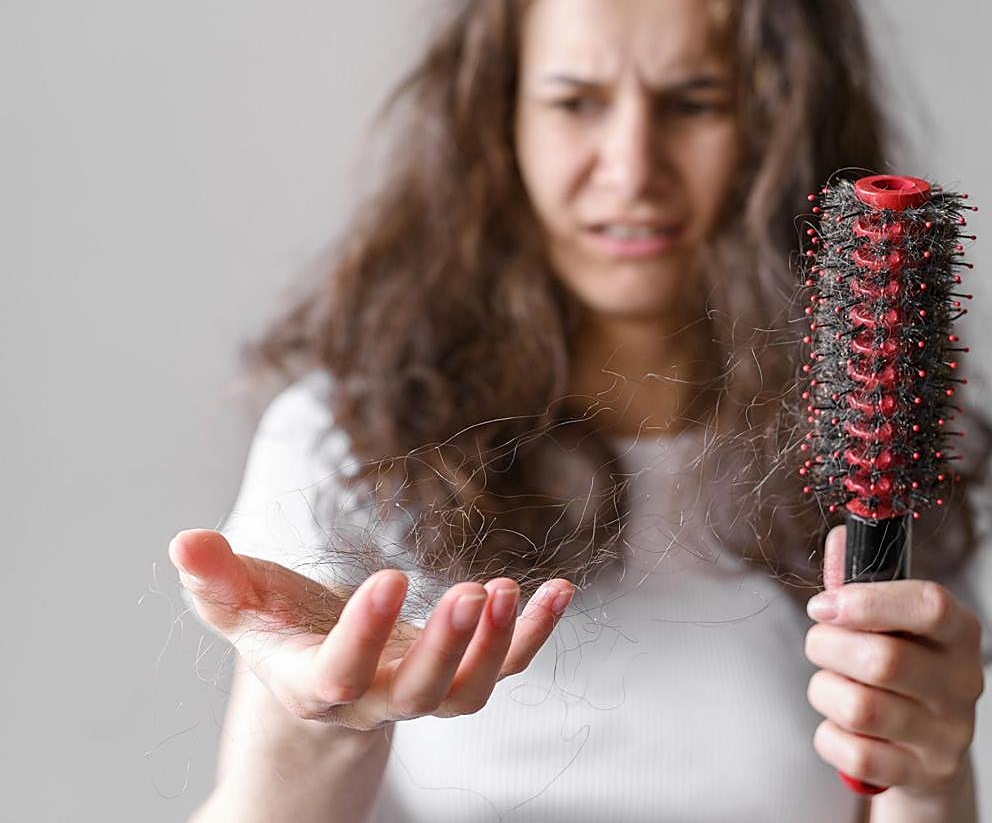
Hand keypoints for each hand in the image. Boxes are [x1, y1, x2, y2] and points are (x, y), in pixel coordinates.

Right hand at [169, 528, 573, 731]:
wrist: (323, 681)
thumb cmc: (281, 636)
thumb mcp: (242, 609)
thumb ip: (216, 581)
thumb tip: (183, 541)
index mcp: (315, 684)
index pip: (338, 674)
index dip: (364, 636)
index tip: (390, 577)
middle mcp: (375, 700)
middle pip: (417, 694)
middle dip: (447, 649)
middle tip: (472, 593)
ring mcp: (424, 693)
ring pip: (467, 692)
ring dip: (497, 646)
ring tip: (511, 590)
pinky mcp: (460, 676)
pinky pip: (507, 667)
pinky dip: (535, 634)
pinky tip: (560, 590)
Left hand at [804, 525, 983, 797]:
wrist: (927, 753)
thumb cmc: (902, 671)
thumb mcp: (890, 624)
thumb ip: (862, 581)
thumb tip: (841, 535)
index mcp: (960, 633)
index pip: (930, 606)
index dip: (869, 601)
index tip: (824, 604)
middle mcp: (964, 683)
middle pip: (883, 660)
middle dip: (828, 647)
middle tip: (818, 643)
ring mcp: (947, 735)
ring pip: (861, 708)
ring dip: (824, 691)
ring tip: (830, 685)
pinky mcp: (923, 775)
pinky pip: (853, 754)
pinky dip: (829, 737)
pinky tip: (840, 726)